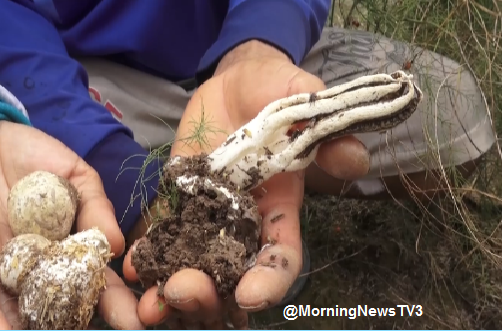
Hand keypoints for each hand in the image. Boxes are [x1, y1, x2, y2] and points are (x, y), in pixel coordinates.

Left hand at [0, 121, 143, 329]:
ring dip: (40, 326)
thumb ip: (97, 207)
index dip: (119, 302)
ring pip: (31, 308)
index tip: (135, 319)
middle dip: (84, 322)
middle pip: (70, 304)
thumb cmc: (37, 157)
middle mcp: (50, 265)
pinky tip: (10, 330)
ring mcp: (17, 270)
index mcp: (78, 246)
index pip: (102, 280)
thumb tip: (117, 245)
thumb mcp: (77, 177)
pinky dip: (4, 317)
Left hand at [123, 40, 369, 327]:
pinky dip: (149, 251)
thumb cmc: (276, 89)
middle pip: (232, 272)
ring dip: (173, 285)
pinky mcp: (179, 198)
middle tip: (184, 292)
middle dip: (212, 292)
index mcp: (279, 206)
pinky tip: (131, 266)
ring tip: (150, 301)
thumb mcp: (303, 102)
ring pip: (194, 261)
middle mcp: (244, 218)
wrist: (237, 82)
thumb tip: (356, 158)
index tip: (250, 296)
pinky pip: (163, 230)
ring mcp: (208, 211)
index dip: (271, 280)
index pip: (281, 256)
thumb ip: (325, 130)